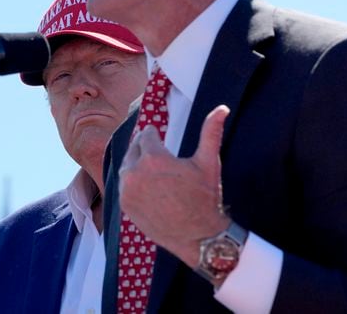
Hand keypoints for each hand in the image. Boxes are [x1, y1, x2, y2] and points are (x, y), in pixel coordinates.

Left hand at [118, 105, 230, 267]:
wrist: (198, 238)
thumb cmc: (205, 198)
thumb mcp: (208, 162)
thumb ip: (211, 132)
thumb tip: (222, 108)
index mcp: (153, 159)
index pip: (145, 136)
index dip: (152, 134)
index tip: (155, 133)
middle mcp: (134, 173)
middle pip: (133, 150)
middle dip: (143, 148)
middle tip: (151, 148)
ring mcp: (127, 191)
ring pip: (126, 168)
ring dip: (135, 164)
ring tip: (148, 166)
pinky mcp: (125, 206)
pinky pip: (124, 186)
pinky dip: (132, 183)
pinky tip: (145, 185)